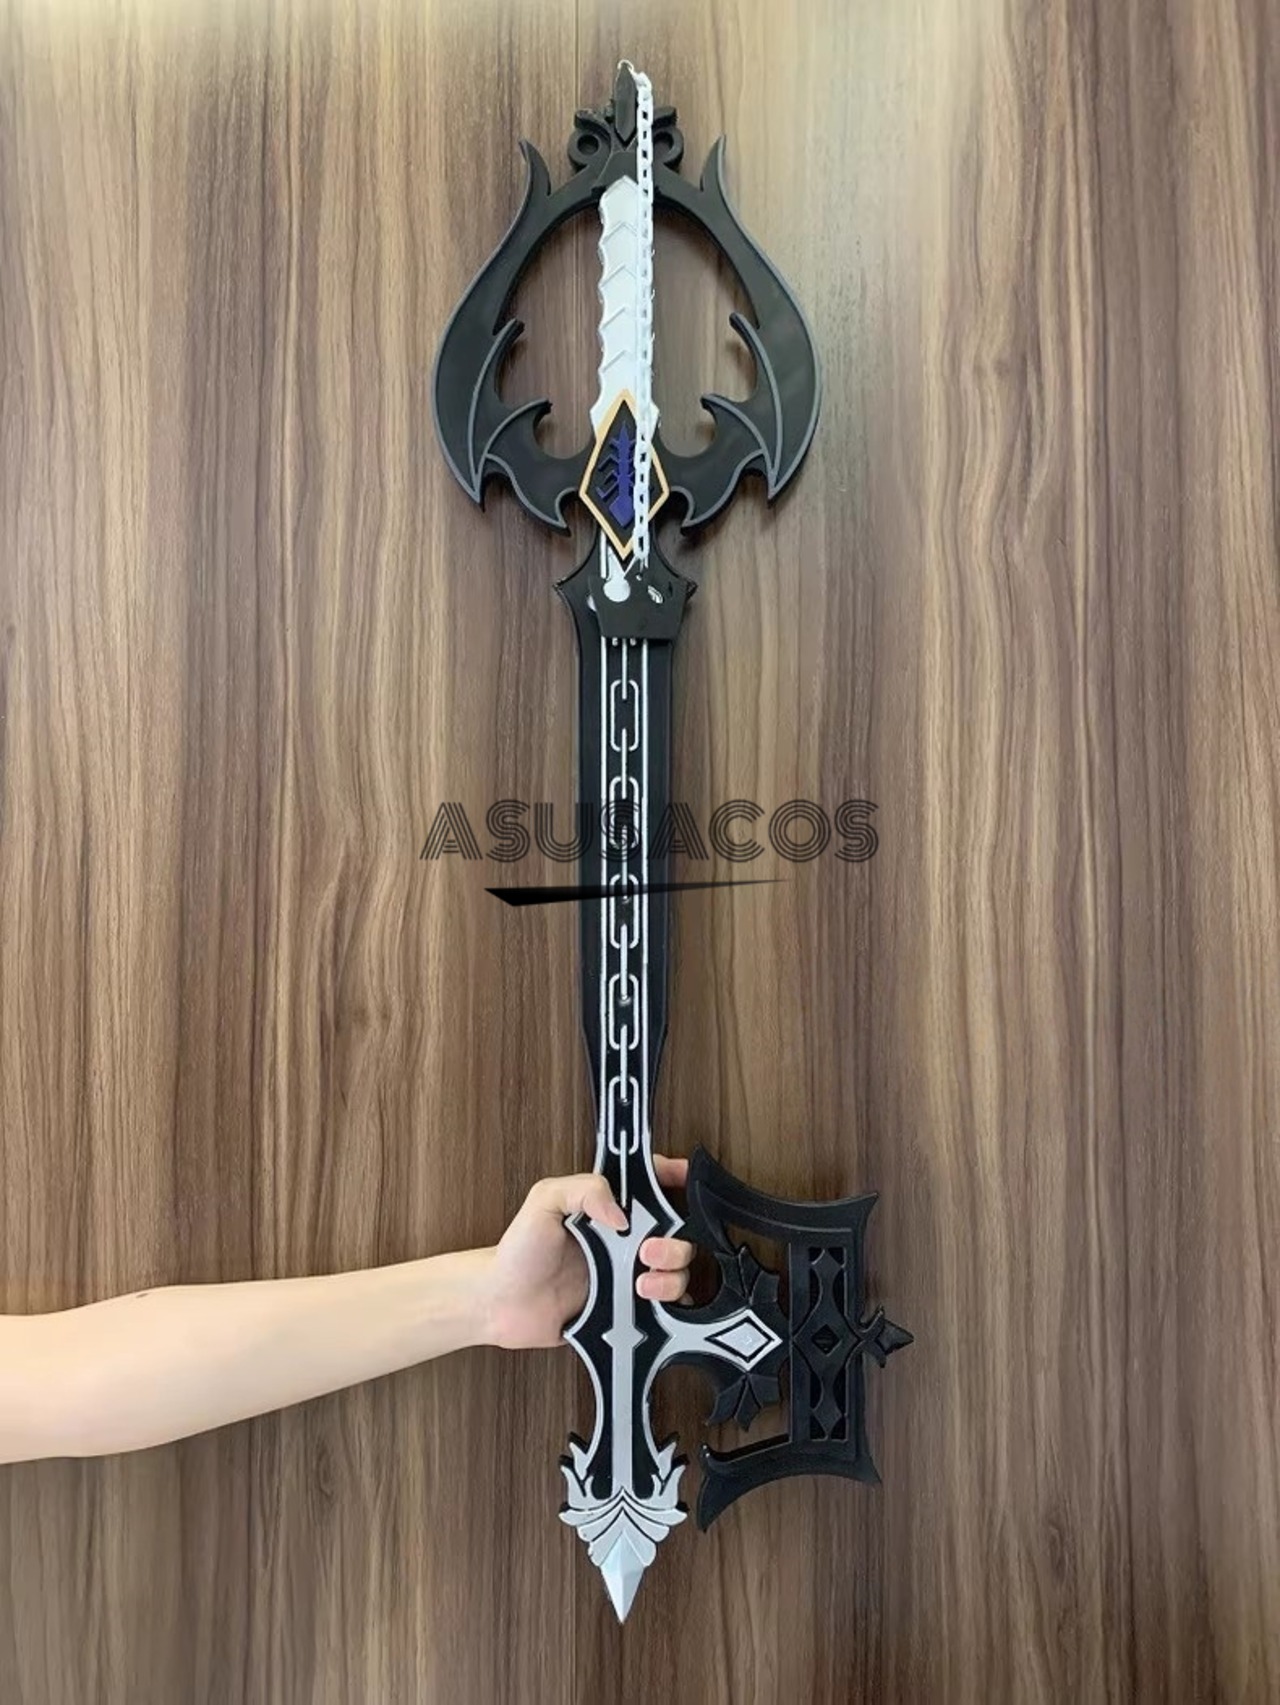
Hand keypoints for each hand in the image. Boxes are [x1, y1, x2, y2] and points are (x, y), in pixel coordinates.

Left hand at [480, 1156, 694, 1350]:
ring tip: (642, 1282)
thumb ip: (584, 1188)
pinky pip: (664, 1308)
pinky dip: (668, 1306)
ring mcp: (626, 1274)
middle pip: (676, 1231)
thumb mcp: (544, 1201)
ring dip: (671, 1274)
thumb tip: (621, 1212)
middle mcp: (623, 1239)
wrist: (501, 1304)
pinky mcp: (626, 1308)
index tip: (684, 1178)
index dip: (673, 1177)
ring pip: (677, 1270)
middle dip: (675, 1239)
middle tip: (648, 1250)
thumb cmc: (517, 1251)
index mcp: (606, 1208)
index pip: (652, 1184)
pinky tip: (646, 1303)